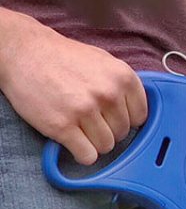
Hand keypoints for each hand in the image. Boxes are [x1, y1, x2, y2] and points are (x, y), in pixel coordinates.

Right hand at [0, 7, 147, 164]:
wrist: (23, 51)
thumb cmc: (63, 58)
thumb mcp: (102, 61)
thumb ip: (122, 86)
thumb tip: (138, 113)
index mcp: (122, 77)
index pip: (140, 117)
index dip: (125, 119)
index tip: (111, 115)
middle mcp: (107, 93)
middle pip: (122, 134)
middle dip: (106, 129)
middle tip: (88, 116)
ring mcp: (85, 110)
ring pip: (105, 147)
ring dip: (92, 142)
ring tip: (77, 124)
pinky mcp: (63, 127)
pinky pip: (87, 156)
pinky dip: (80, 153)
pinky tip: (71, 138)